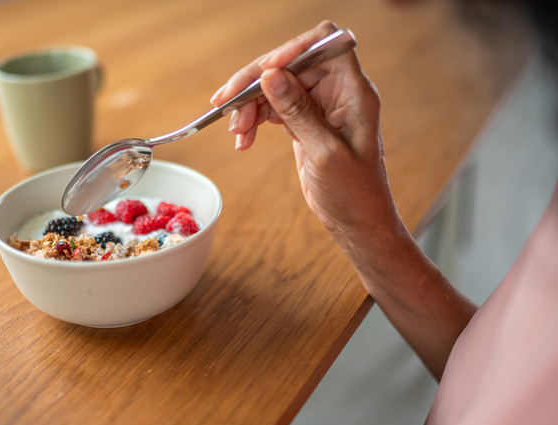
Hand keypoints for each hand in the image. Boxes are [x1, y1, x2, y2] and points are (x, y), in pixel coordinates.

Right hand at [211, 21, 397, 239]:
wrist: (356, 222)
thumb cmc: (354, 192)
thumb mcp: (324, 152)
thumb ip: (298, 112)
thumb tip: (271, 76)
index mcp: (353, 91)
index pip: (324, 43)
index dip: (293, 48)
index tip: (265, 71)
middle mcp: (337, 91)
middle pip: (290, 64)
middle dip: (257, 82)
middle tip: (227, 105)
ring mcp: (319, 106)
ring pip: (276, 85)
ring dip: (250, 104)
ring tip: (236, 132)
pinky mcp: (304, 121)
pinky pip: (274, 107)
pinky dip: (255, 118)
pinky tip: (244, 138)